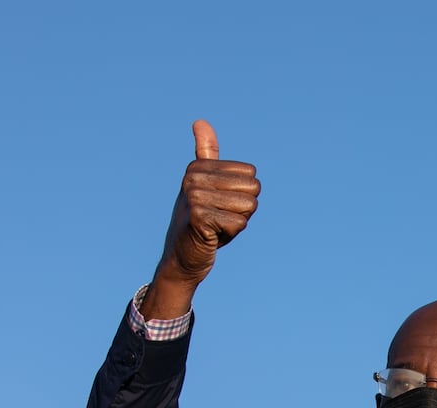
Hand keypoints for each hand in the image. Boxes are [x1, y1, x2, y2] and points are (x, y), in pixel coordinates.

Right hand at [143, 120, 259, 316]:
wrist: (182, 257)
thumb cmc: (202, 222)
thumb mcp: (207, 186)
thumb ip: (207, 155)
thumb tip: (200, 121)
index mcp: (198, 166)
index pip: (251, 176)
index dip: (243, 196)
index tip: (221, 205)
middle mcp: (194, 177)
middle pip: (253, 190)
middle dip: (243, 210)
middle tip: (220, 218)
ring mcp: (194, 196)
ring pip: (248, 207)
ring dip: (237, 223)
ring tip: (216, 227)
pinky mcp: (199, 217)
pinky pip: (238, 223)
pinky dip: (231, 234)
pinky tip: (212, 236)